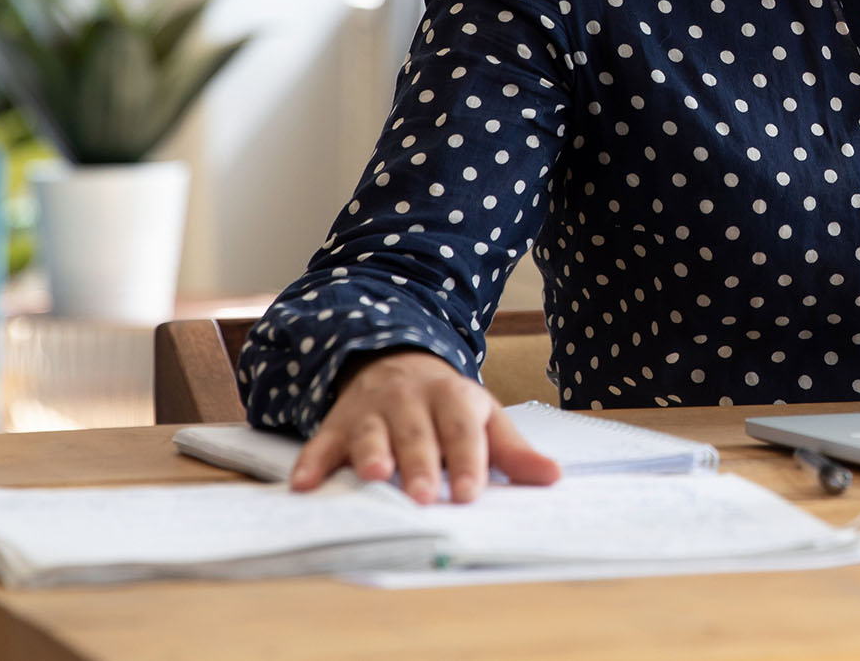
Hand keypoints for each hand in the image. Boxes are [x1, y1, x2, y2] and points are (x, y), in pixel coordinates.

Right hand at [288, 350, 560, 503]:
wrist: (395, 362)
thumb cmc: (447, 405)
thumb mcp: (486, 418)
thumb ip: (513, 451)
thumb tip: (553, 477)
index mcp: (453, 398)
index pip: (463, 429)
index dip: (467, 460)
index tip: (470, 491)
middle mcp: (410, 399)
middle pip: (417, 433)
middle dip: (420, 463)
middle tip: (424, 496)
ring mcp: (371, 409)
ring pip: (371, 431)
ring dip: (370, 454)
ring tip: (375, 477)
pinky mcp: (338, 422)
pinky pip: (322, 441)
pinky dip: (312, 462)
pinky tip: (305, 485)